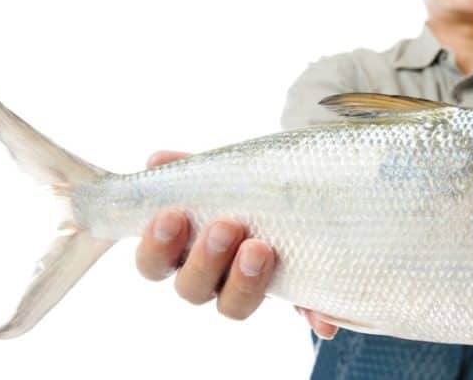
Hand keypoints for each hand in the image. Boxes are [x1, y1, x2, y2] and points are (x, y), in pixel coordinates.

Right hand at [134, 150, 338, 338]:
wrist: (299, 193)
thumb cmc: (245, 186)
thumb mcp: (222, 173)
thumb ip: (192, 170)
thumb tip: (158, 160)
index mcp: (184, 251)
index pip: (154, 263)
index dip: (157, 245)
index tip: (171, 215)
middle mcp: (211, 278)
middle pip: (191, 290)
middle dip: (205, 259)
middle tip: (226, 226)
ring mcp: (250, 290)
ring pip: (232, 306)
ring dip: (244, 281)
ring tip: (260, 248)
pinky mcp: (296, 293)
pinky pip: (301, 311)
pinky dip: (311, 313)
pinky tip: (318, 311)